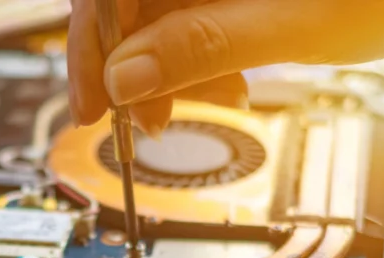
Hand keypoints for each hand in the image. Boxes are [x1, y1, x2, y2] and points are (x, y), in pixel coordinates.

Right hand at [67, 0, 383, 133]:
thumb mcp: (291, 24)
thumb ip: (201, 46)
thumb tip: (127, 76)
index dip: (92, 43)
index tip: (95, 99)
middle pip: (127, 0)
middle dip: (130, 63)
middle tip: (140, 120)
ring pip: (153, 13)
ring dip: (163, 67)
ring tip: (198, 104)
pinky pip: (185, 17)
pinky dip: (193, 56)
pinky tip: (222, 81)